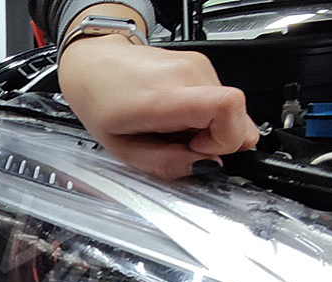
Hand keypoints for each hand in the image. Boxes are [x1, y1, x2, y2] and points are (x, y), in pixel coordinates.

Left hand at [58, 36, 258, 179]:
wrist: (94, 64)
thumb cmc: (103, 102)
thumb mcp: (124, 149)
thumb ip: (167, 164)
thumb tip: (206, 168)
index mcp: (165, 96)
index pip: (228, 107)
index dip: (225, 140)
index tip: (199, 150)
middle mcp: (188, 73)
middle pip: (237, 116)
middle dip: (218, 142)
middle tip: (184, 144)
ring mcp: (197, 65)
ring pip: (233, 111)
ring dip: (211, 130)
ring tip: (177, 129)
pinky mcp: (201, 65)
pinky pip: (222, 101)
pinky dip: (207, 117)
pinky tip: (180, 118)